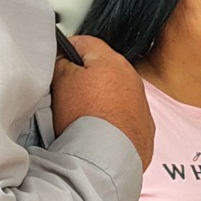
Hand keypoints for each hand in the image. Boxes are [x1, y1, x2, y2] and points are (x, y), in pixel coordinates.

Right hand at [52, 35, 154, 166]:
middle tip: (65, 91)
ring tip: (81, 114)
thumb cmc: (84, 120)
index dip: (66, 50)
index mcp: (112, 62)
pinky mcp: (144, 127)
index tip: (56, 61)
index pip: (85, 42)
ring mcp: (141, 103)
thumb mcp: (61, 82)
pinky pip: (125, 115)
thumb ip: (62, 62)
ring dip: (100, 98)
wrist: (105, 159)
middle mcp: (133, 79)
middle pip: (102, 67)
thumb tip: (64, 57)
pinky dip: (112, 118)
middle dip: (84, 76)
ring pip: (115, 92)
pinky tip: (98, 127)